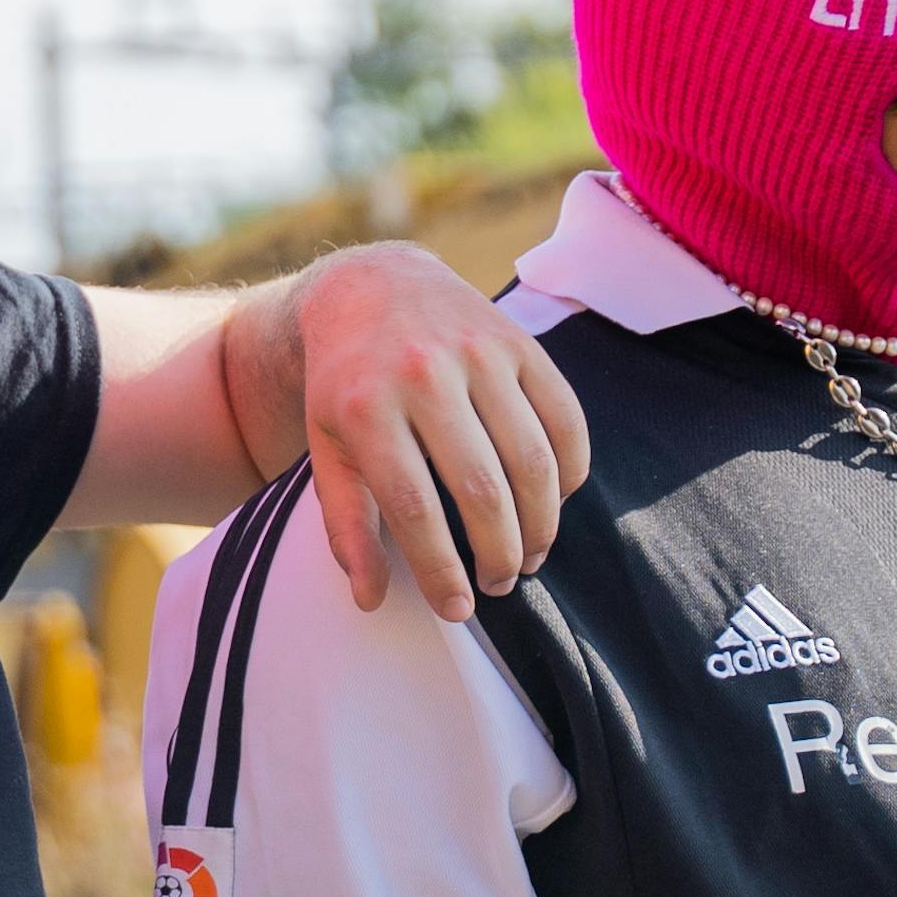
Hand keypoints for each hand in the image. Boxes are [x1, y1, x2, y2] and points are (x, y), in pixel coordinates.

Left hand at [289, 245, 589, 620]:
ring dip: (540, 524)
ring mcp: (477, 352)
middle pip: (482, 490)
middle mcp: (424, 374)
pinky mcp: (519, 341)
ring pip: (531, 460)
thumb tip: (369, 599)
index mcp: (366, 407)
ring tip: (529, 556)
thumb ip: (345, 525)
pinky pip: (564, 418)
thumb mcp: (326, 448)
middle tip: (500, 583)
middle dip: (499, 554)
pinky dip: (570, 470)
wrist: (372, 287)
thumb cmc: (346, 384)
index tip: (459, 609)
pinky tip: (555, 500)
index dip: (443, 570)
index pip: (415, 508)